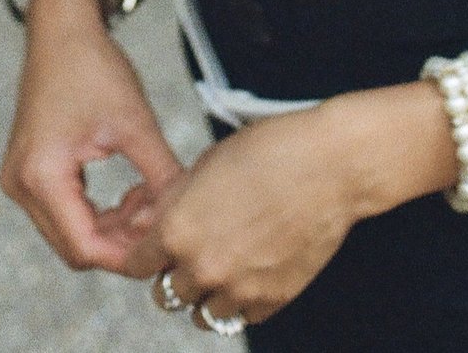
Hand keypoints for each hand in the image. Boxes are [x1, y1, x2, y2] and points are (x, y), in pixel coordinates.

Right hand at [0, 10, 182, 272]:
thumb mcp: (135, 123)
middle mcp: (21, 186)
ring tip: (151, 199)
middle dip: (121, 242)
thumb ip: (160, 174)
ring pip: (70, 231)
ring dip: (111, 227)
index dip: (125, 255)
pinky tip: (131, 192)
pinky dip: (98, 211)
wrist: (62, 29)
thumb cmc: (93, 66)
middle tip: (164, 222)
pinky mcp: (29, 171)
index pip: (83, 246)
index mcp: (41, 177)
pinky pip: (64, 210)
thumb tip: (186, 214)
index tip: (163, 248)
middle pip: (74, 245)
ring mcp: (20, 180)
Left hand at [126, 83, 453, 327]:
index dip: (143, 252)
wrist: (331, 165)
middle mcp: (202, 267)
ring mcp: (237, 289)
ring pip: (201, 315)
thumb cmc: (271, 150)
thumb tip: (152, 223)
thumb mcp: (207, 163)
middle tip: (195, 250)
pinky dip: (241, 300)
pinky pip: (240, 317)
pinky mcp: (271, 300)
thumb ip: (174, 201)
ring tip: (224, 264)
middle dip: (175, 272)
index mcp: (177, 230)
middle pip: (166, 294)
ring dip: (206, 294)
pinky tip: (252, 269)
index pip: (136, 264)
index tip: (153, 248)